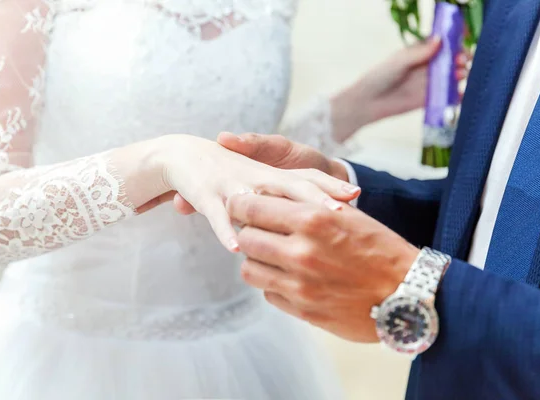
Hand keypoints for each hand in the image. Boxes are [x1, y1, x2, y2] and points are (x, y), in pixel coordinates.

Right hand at [156, 134, 359, 251]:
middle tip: (337, 213)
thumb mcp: (259, 181)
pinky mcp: (206, 194)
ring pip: (258, 198)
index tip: (355, 196)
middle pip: (291, 186)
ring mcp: (232, 184)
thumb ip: (283, 195)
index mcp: (272, 174)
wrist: (184, 152)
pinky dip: (225, 230)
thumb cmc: (227, 169)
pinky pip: (218, 215)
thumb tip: (316, 213)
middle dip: (315, 199)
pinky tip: (236, 247)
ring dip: (276, 213)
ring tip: (297, 229)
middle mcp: (256, 176)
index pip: (307, 179)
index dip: (330, 186)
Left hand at [226, 193, 418, 342]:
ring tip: (273, 255)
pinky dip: (273, 283)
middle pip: (246, 239)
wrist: (408, 293)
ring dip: (257, 260)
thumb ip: (307, 202)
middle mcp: (301, 251)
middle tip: (260, 231)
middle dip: (249, 233)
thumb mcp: (347, 213)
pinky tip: (290, 277)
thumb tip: (267, 195)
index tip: (242, 206)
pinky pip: (268, 292)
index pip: (252, 208)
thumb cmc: (379, 248)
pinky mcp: (302, 309)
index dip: (242, 205)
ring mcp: (300, 284)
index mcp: (313, 219)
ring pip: (250, 269)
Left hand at [332, 38, 471, 140]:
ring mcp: (428, 83)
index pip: (441, 45)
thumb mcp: (400, 61)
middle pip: (450, 60)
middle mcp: (426, 67)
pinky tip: (461, 92)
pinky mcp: (428, 100)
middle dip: (460, 58)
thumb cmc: (380, 77)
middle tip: (464, 60)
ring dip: (460, 74)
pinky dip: (456, 95)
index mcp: (419, 53)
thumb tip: (440, 40)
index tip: (462, 42)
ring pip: (450, 77)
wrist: (369, 102)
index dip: (453, 43)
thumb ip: (419, 53)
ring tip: (460, 74)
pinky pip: (446, 96)